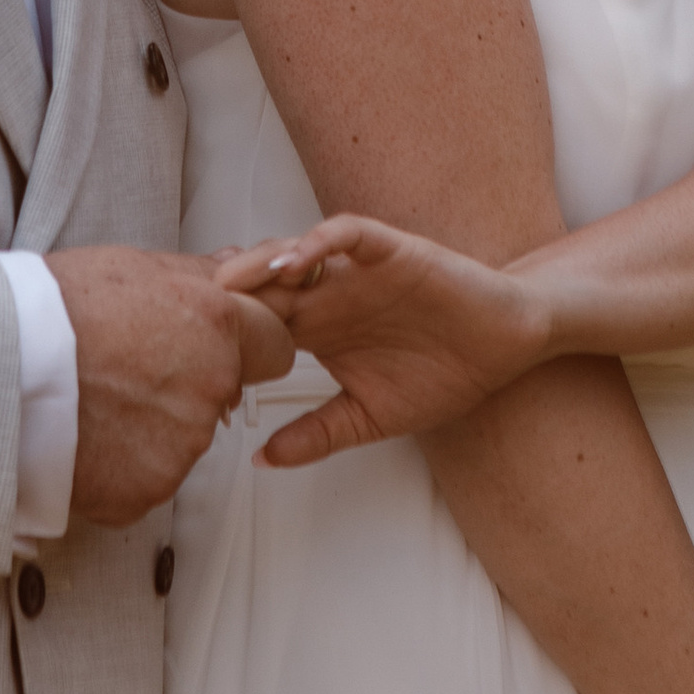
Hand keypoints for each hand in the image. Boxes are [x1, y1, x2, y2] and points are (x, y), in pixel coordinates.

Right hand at [48, 247, 294, 527]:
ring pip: (185, 440)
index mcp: (216, 327)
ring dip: (153, 428)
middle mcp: (210, 389)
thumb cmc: (54, 312)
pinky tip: (88, 436)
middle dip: (191, 387)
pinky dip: (123, 466)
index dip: (244, 347)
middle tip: (134, 373)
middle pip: (224, 395)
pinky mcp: (148, 490)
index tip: (215, 349)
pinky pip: (148, 479)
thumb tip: (233, 267)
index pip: (274, 346)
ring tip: (98, 401)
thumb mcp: (133, 267)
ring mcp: (182, 446)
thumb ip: (196, 276)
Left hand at [213, 217, 550, 464]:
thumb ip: (317, 433)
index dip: (224, 334)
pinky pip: (349, 234)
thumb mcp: (369, 416)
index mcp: (318, 331)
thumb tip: (262, 460)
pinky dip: (321, 240)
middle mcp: (329, 295)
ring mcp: (356, 271)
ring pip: (296, 252)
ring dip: (263, 261)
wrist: (505, 346)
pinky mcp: (391, 251)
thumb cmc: (441, 374)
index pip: (257, 324)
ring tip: (234, 281)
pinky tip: (299, 257)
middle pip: (264, 284)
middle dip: (229, 294)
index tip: (188, 357)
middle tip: (192, 308)